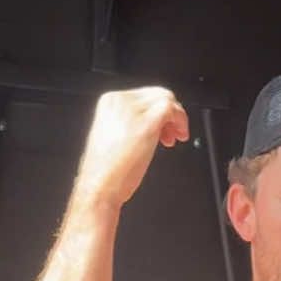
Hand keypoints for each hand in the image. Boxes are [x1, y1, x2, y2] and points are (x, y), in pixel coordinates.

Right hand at [76, 87, 190, 208]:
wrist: (99, 186)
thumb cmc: (105, 172)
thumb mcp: (113, 137)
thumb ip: (129, 124)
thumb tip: (151, 124)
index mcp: (109, 102)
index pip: (143, 96)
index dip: (157, 111)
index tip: (162, 129)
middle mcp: (120, 101)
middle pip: (157, 94)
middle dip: (168, 114)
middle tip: (171, 135)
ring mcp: (133, 110)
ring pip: (166, 99)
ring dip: (176, 117)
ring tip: (174, 137)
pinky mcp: (147, 123)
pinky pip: (171, 109)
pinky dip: (181, 120)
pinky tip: (180, 135)